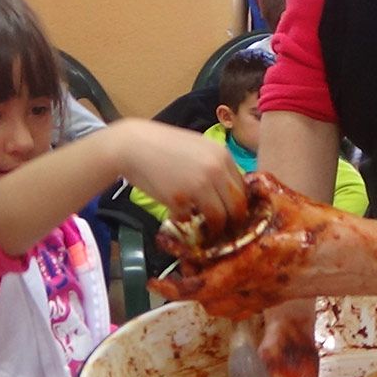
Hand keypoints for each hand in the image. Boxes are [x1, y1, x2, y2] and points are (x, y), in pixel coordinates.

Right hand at [112, 120, 247, 233]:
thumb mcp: (198, 148)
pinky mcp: (180, 199)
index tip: (234, 215)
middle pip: (237, 206)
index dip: (239, 205)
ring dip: (213, 228)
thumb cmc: (163, 145)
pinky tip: (178, 216)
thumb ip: (216, 167)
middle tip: (226, 230)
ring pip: (218, 217)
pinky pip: (190, 219)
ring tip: (206, 231)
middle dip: (233, 222)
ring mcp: (198, 186)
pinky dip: (185, 221)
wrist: (133, 145)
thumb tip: (227, 192)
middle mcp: (216, 170)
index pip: (243, 189)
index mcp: (223, 156)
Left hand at [150, 172, 346, 316]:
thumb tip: (243, 179)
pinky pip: (242, 307)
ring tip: (203, 271)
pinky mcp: (278, 299)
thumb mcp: (289, 200)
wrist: (359, 259)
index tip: (155, 281)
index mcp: (250, 264)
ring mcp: (267, 297)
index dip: (174, 286)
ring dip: (208, 293)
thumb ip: (261, 188)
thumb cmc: (325, 230)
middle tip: (182, 268)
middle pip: (206, 300)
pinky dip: (228, 297)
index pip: (200, 285)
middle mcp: (254, 287)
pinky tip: (232, 275)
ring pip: (223, 306)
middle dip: (188, 288)